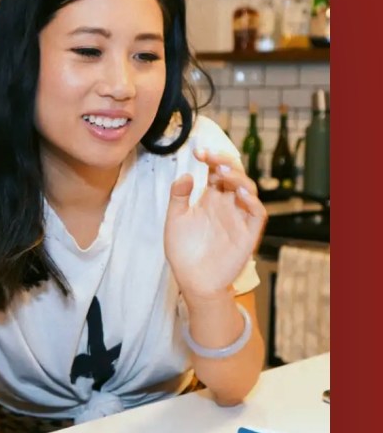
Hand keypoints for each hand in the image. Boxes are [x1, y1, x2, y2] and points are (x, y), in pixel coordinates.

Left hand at [164, 149, 265, 298]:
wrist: (193, 281)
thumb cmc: (184, 252)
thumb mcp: (175, 220)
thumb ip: (178, 197)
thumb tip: (186, 174)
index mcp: (211, 198)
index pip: (216, 171)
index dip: (211, 158)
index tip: (197, 151)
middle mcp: (227, 204)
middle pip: (234, 175)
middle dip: (225, 162)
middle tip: (211, 157)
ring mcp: (239, 217)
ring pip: (248, 190)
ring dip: (238, 178)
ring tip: (222, 173)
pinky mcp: (248, 234)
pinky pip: (257, 214)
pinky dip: (251, 201)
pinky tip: (239, 194)